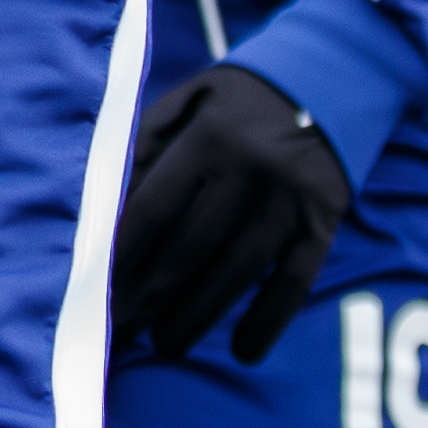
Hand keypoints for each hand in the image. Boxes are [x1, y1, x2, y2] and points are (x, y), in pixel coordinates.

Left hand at [109, 64, 350, 364]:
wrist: (329, 78)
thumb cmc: (235, 104)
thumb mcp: (185, 105)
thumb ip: (145, 148)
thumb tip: (106, 211)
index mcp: (207, 136)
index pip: (153, 207)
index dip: (122, 254)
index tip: (97, 289)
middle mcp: (251, 166)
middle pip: (191, 246)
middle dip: (151, 296)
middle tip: (121, 332)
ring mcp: (290, 197)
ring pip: (238, 270)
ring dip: (199, 315)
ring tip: (168, 345)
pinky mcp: (324, 220)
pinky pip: (295, 280)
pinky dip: (269, 319)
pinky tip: (244, 350)